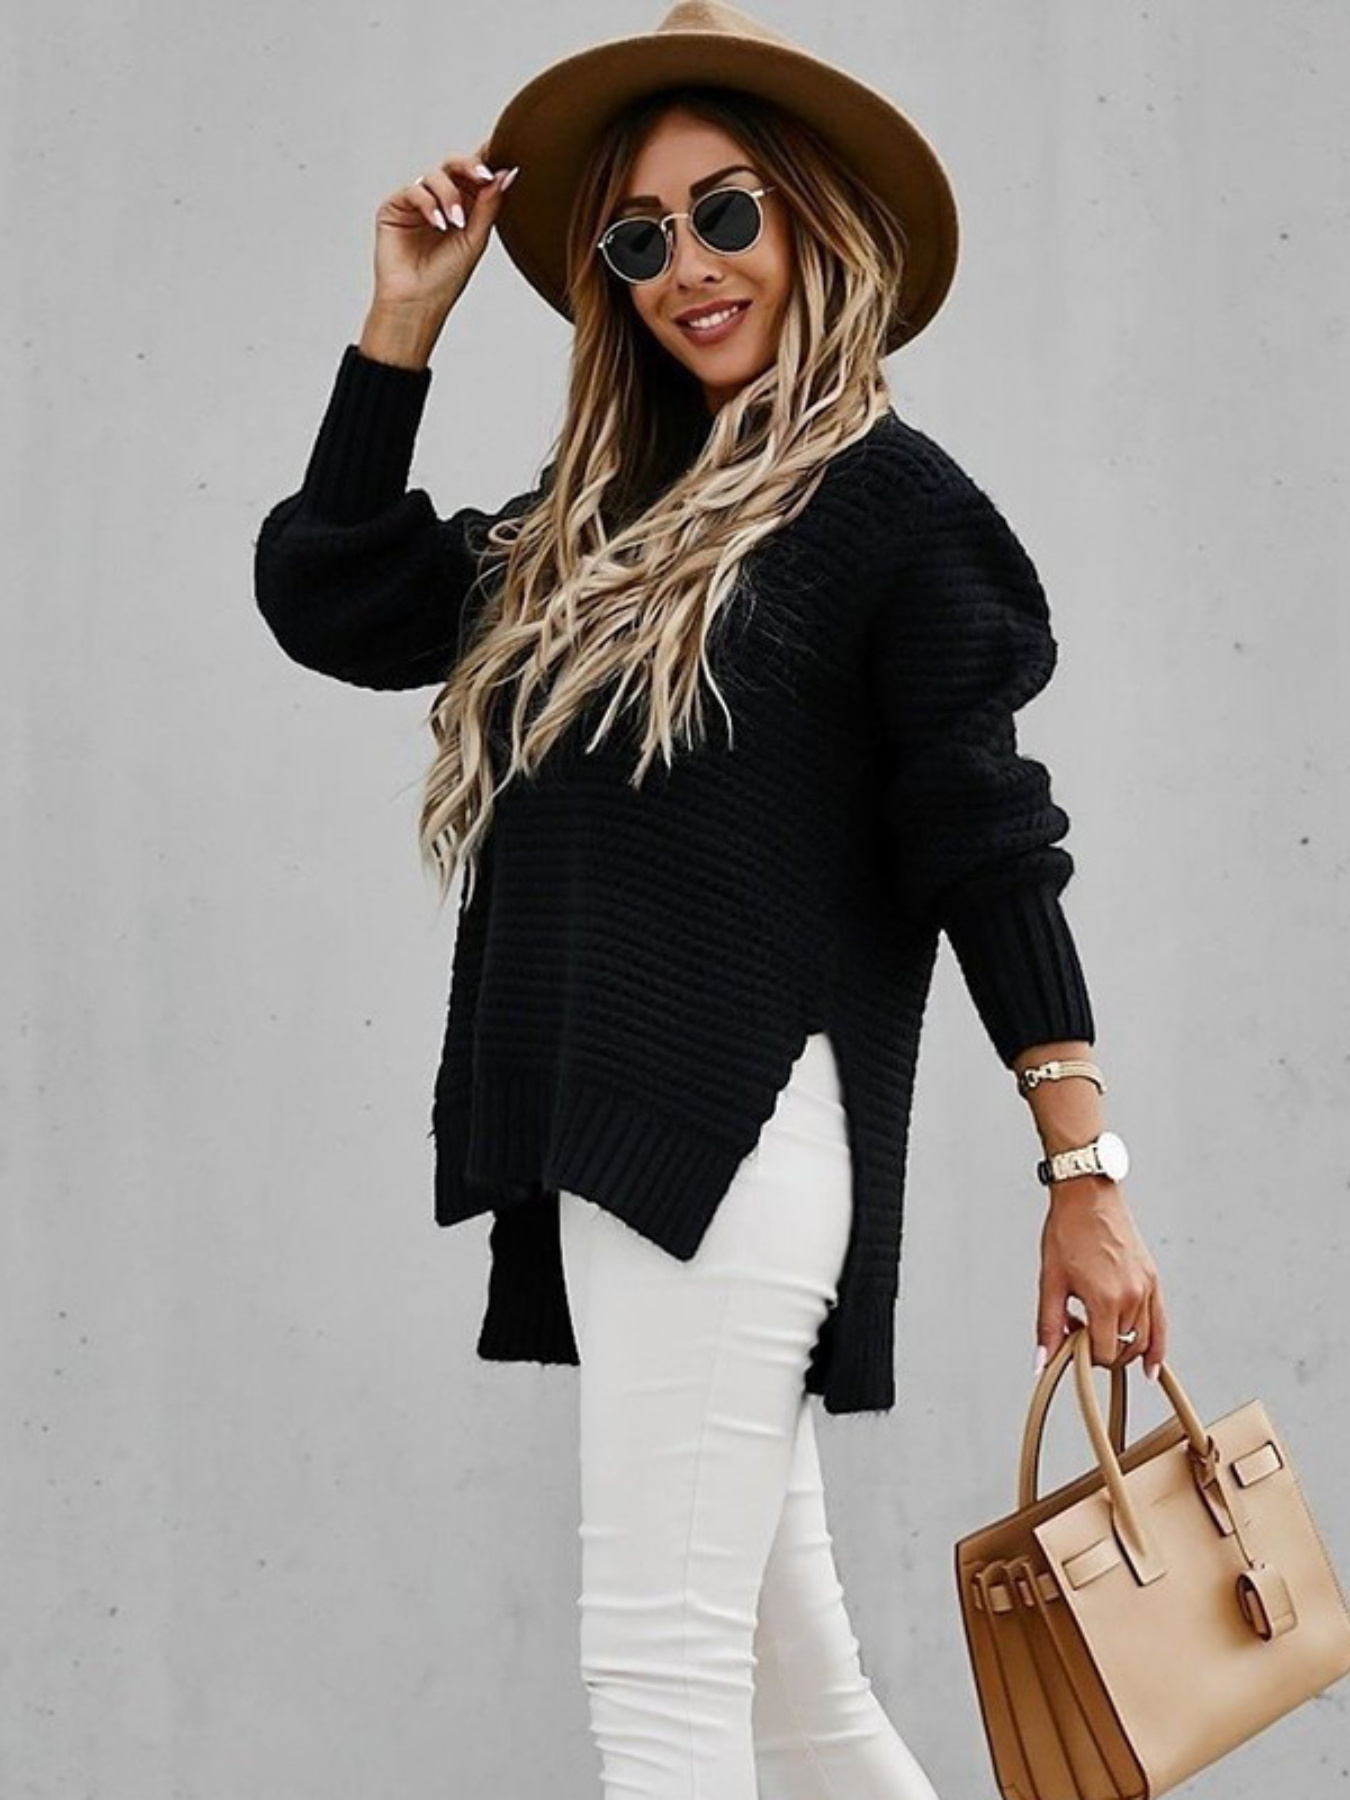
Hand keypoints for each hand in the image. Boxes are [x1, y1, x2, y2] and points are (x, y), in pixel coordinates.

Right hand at [370, 141, 517, 314]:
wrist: (417, 303)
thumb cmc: (446, 278)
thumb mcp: (475, 238)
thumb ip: (489, 205)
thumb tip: (506, 173)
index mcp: (464, 206)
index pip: (475, 174)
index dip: (486, 159)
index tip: (503, 151)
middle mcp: (441, 199)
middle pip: (455, 165)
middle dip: (470, 166)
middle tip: (482, 177)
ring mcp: (418, 202)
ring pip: (436, 175)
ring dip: (449, 195)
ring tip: (455, 223)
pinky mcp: (395, 207)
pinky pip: (414, 190)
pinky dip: (429, 204)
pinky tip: (438, 225)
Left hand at [1035, 1177, 1168, 1380]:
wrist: (1087, 1195)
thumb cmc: (1068, 1230)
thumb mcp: (1050, 1282)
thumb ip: (1048, 1327)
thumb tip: (1041, 1362)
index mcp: (1105, 1299)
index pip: (1104, 1353)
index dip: (1085, 1357)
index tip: (1071, 1343)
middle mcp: (1132, 1296)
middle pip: (1124, 1349)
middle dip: (1102, 1352)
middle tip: (1081, 1336)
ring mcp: (1146, 1288)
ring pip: (1143, 1340)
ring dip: (1122, 1347)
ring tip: (1100, 1332)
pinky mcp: (1153, 1279)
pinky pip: (1161, 1323)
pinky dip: (1157, 1347)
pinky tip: (1150, 1366)